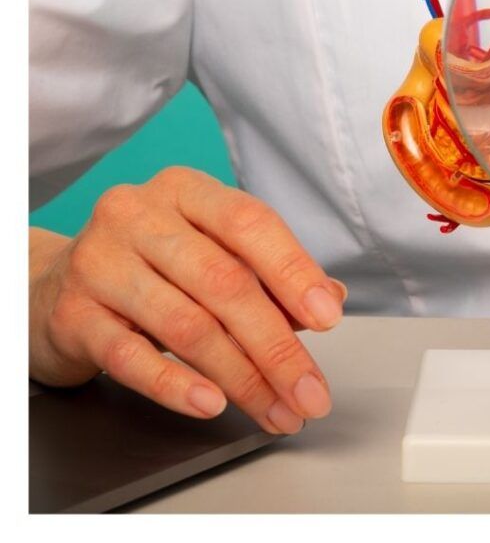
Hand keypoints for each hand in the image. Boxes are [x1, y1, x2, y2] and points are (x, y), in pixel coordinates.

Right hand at [29, 166, 347, 432]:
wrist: (52, 287)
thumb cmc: (150, 266)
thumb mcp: (208, 253)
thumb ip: (267, 274)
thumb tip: (329, 300)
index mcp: (185, 189)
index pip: (250, 223)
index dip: (294, 270)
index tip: (329, 317)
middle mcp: (139, 215)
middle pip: (224, 282)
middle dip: (276, 345)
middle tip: (308, 391)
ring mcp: (100, 262)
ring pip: (186, 324)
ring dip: (241, 376)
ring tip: (275, 408)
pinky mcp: (71, 314)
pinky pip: (130, 356)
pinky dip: (176, 385)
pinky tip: (212, 403)